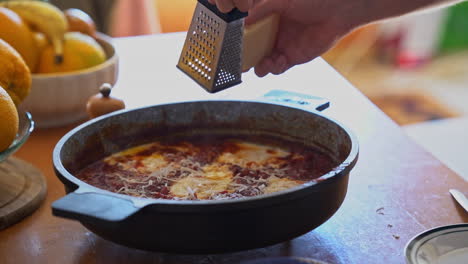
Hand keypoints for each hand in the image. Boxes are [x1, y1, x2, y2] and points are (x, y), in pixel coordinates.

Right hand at [209, 0, 363, 76]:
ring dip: (261, 66)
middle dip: (247, 59)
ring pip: (264, 62)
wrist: (339, 11)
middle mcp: (274, 34)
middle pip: (255, 51)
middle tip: (242, 64)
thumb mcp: (282, 1)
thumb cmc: (313, 0)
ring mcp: (283, 46)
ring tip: (264, 64)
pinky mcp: (294, 58)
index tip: (235, 47)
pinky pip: (278, 68)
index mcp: (269, 19)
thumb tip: (244, 22)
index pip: (250, 32)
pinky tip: (279, 61)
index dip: (242, 41)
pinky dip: (275, 68)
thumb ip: (262, 10)